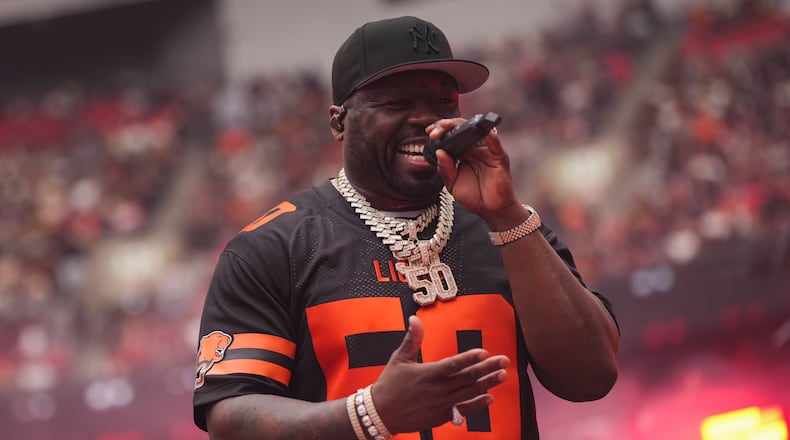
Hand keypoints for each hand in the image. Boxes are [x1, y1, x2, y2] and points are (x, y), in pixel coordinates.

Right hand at [371, 315, 508, 433]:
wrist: (381, 413)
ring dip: (487, 384)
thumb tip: (415, 318)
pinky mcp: (442, 416)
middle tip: (504, 361)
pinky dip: (477, 405)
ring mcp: (441, 404)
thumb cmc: (389, 384)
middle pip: (467, 378)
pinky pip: (463, 410)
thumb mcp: (399, 359)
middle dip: (487, 369)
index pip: (453, 364)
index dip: (469, 359)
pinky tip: (490, 398)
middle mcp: (437, 389)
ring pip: (469, 392)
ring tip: (502, 376)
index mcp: (427, 373)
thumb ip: (412, 339)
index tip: (484, 352)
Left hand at [427, 118, 519, 219]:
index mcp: (462, 154)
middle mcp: (474, 149)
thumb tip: (439, 152)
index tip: (429, 133)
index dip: (440, 131)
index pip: (451, 136)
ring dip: (461, 126)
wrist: (491, 211)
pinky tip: (479, 130)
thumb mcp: (452, 184)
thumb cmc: (474, 197)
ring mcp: (486, 152)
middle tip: (434, 132)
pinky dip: (488, 135)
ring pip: (476, 131)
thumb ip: (445, 169)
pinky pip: (494, 143)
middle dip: (446, 126)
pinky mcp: (499, 158)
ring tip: (446, 126)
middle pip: (462, 128)